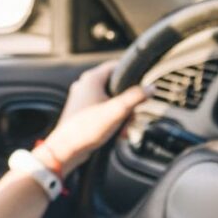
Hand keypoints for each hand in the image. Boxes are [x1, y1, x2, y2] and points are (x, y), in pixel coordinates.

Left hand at [35, 60, 148, 176]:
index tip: (141, 87)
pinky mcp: (81, 112)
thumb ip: (135, 97)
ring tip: (123, 128)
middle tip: (131, 116)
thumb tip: (150, 88)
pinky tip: (116, 133)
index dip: (131, 75)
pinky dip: (110, 120)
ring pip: (109, 101)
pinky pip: (101, 111)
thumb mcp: (117, 111)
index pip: (116, 67)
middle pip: (115, 87)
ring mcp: (82, 99)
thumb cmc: (86, 129)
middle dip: (127, 104)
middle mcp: (85, 86)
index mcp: (91, 79)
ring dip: (120, 114)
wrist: (66, 150)